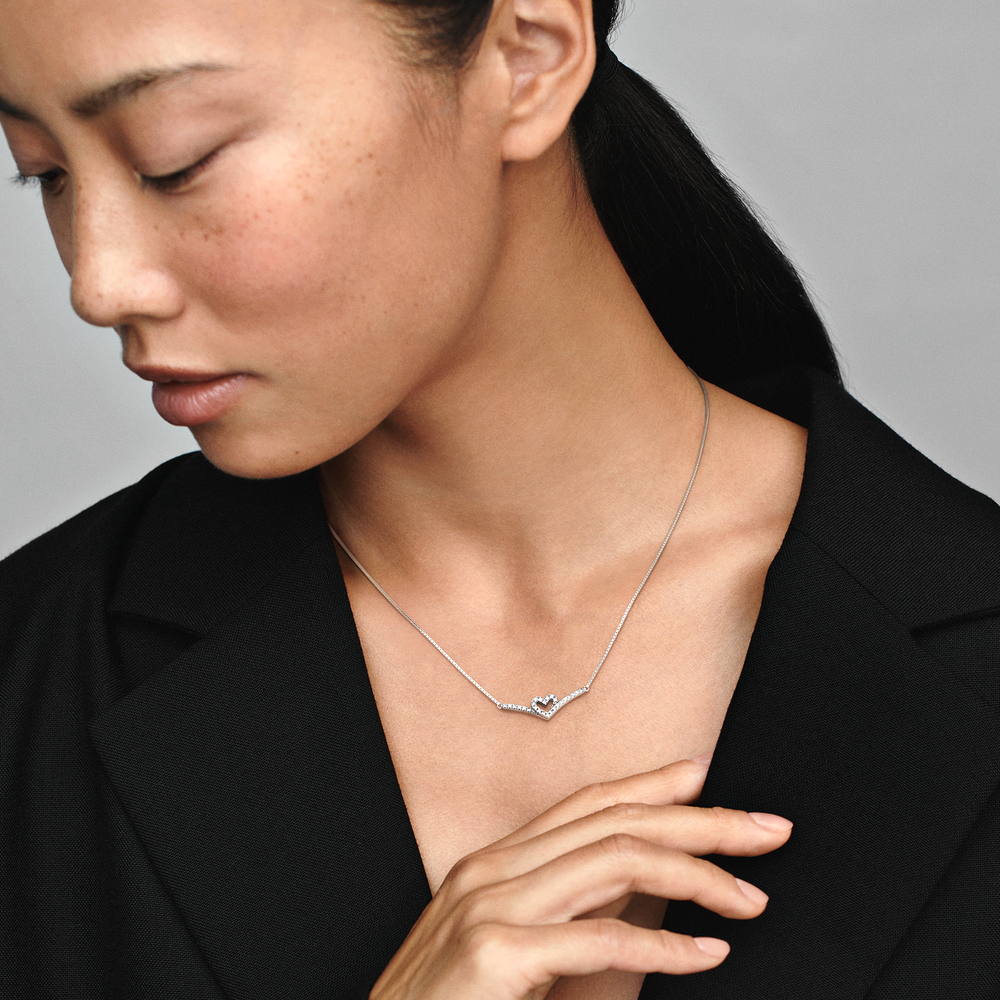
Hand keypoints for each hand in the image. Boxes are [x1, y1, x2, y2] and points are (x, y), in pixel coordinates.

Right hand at [370, 757, 792, 999]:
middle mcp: (493, 869)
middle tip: (765, 830)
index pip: (587, 802)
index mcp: (495, 862)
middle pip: (615, 822)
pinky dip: (664, 949)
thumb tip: (632, 903)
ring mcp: (491, 906)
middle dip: (699, 821)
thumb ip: (556, 914)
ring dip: (696, 875)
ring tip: (748, 896)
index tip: (704, 775)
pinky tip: (708, 956)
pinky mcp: (496, 953)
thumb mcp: (502, 945)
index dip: (651, 783)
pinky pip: (600, 940)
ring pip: (616, 861)